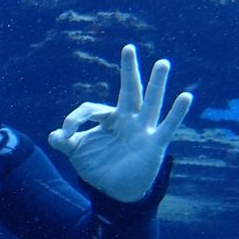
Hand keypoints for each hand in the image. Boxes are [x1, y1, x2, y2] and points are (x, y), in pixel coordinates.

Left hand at [47, 44, 192, 202]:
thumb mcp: (77, 152)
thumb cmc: (99, 166)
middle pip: (129, 91)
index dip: (74, 119)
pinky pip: (167, 126)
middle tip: (128, 48)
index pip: (91, 109)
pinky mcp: (154, 144)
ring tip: (162, 63)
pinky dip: (176, 113)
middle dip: (128, 70)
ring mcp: (143, 130)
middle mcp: (128, 119)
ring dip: (156, 84)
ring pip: (150, 102)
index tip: (65, 134)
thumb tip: (53, 135)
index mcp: (109, 119)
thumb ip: (64, 142)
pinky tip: (185, 97)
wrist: (115, 191)